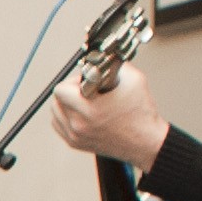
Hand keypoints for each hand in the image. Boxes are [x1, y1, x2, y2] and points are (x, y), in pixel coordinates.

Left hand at [47, 59, 166, 167]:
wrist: (145, 142)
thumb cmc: (141, 114)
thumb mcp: (134, 80)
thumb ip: (115, 63)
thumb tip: (101, 57)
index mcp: (90, 110)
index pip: (61, 89)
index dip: (74, 80)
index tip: (85, 81)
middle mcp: (79, 125)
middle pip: (56, 99)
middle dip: (69, 90)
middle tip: (85, 89)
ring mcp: (75, 136)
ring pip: (55, 112)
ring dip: (66, 103)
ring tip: (83, 101)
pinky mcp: (74, 143)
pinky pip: (58, 125)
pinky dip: (65, 116)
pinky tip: (79, 112)